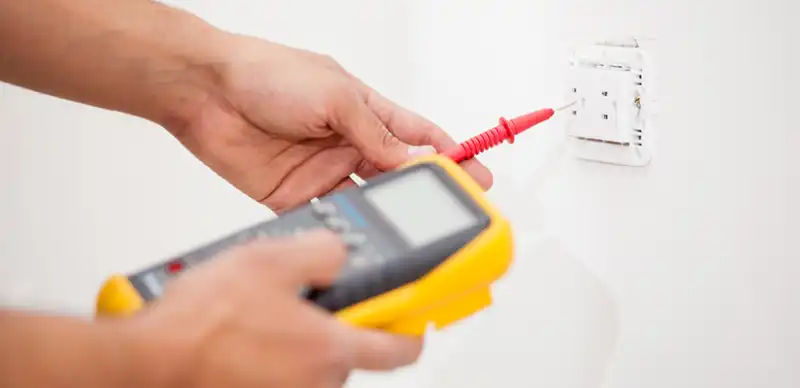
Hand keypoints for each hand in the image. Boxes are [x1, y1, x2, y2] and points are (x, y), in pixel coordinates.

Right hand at [122, 230, 421, 387]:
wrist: (149, 361)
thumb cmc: (203, 322)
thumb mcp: (271, 258)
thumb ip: (323, 251)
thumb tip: (340, 253)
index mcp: (331, 347)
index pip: (401, 346)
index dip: (414, 325)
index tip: (418, 312)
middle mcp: (316, 380)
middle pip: (352, 350)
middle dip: (340, 320)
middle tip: (312, 294)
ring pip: (315, 359)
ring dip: (302, 335)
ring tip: (266, 309)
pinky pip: (284, 370)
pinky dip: (277, 351)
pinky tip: (249, 329)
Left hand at [172, 35, 492, 211]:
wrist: (206, 93)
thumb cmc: (267, 74)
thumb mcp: (335, 97)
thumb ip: (375, 136)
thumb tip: (414, 163)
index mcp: (365, 111)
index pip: (419, 138)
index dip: (451, 155)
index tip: (476, 175)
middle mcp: (349, 143)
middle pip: (398, 175)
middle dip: (424, 193)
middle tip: (447, 212)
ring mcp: (324, 171)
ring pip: (367, 200)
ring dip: (386, 213)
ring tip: (405, 226)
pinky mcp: (296, 196)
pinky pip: (328, 217)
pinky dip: (344, 227)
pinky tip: (359, 234)